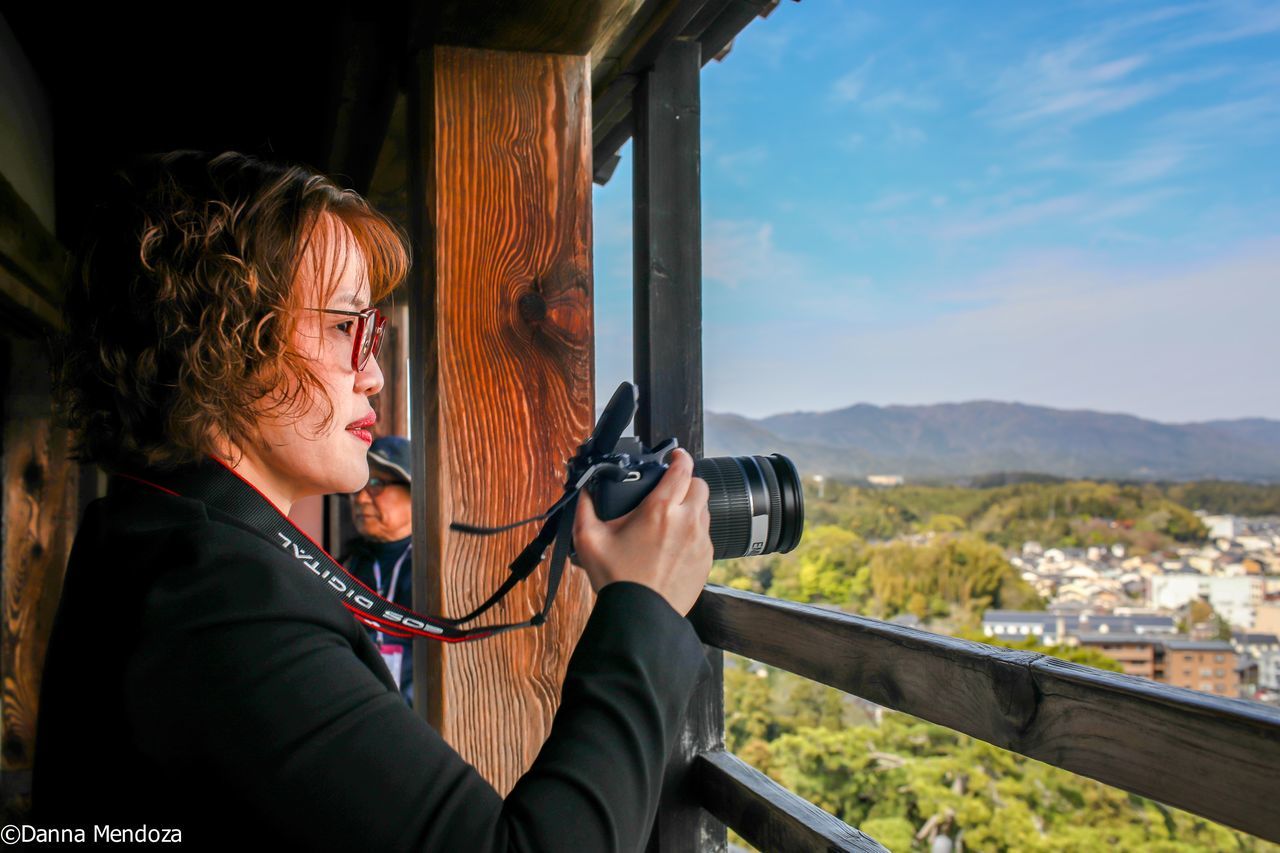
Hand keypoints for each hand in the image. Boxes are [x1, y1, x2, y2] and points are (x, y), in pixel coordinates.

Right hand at [571, 448, 713, 615]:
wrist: (639, 616)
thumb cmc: (616, 579)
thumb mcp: (589, 539)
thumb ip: (584, 507)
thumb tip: (584, 490)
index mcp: (660, 510)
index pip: (682, 469)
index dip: (680, 457)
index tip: (675, 456)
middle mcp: (687, 522)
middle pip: (699, 486)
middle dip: (687, 483)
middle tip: (671, 490)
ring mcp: (701, 542)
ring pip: (705, 510)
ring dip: (691, 508)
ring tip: (671, 520)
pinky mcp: (707, 560)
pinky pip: (706, 536)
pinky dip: (694, 533)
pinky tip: (675, 545)